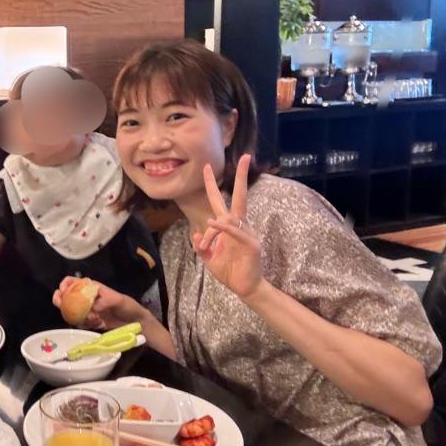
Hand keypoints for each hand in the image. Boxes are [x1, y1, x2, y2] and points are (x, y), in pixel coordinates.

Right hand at [52, 276, 147, 330]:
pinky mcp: (90, 322)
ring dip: (75, 316)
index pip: (74, 282)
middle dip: (60, 300)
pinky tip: (96, 324)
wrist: (135, 323)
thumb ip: (106, 301)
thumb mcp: (119, 300)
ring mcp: (88, 311)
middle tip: (61, 306)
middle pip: (67, 296)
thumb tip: (94, 306)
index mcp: (93, 288)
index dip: (65, 285)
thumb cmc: (128, 307)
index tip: (63, 291)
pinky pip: (80, 323)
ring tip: (91, 319)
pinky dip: (84, 324)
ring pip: (71, 311)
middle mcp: (87, 299)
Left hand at [191, 154, 262, 298]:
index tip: (207, 167)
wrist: (245, 288)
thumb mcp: (209, 259)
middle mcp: (239, 226)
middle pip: (240, 196)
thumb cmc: (229, 271)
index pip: (221, 201)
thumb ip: (201, 246)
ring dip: (213, 230)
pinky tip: (213, 224)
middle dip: (240, 177)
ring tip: (207, 247)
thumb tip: (194, 234)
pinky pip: (236, 232)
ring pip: (231, 218)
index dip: (212, 185)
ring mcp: (247, 233)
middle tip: (243, 157)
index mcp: (229, 227)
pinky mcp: (251, 244)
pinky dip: (224, 228)